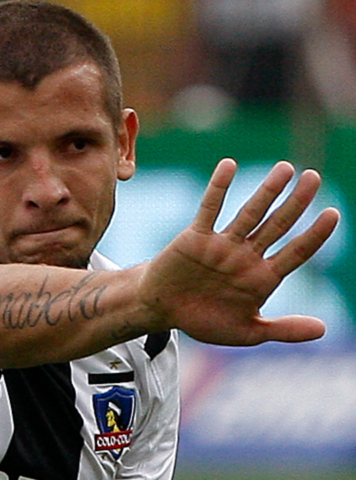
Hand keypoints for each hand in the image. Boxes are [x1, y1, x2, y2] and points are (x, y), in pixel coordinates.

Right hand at [140, 158, 339, 345]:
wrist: (163, 310)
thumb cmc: (204, 321)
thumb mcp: (246, 332)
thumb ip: (283, 330)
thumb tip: (323, 329)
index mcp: (262, 278)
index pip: (296, 253)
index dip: (314, 235)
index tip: (333, 213)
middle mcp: (246, 256)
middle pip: (278, 225)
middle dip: (297, 202)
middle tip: (314, 177)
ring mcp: (222, 244)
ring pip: (250, 213)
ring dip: (268, 191)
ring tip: (286, 169)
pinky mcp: (196, 236)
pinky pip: (209, 209)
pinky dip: (218, 188)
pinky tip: (228, 165)